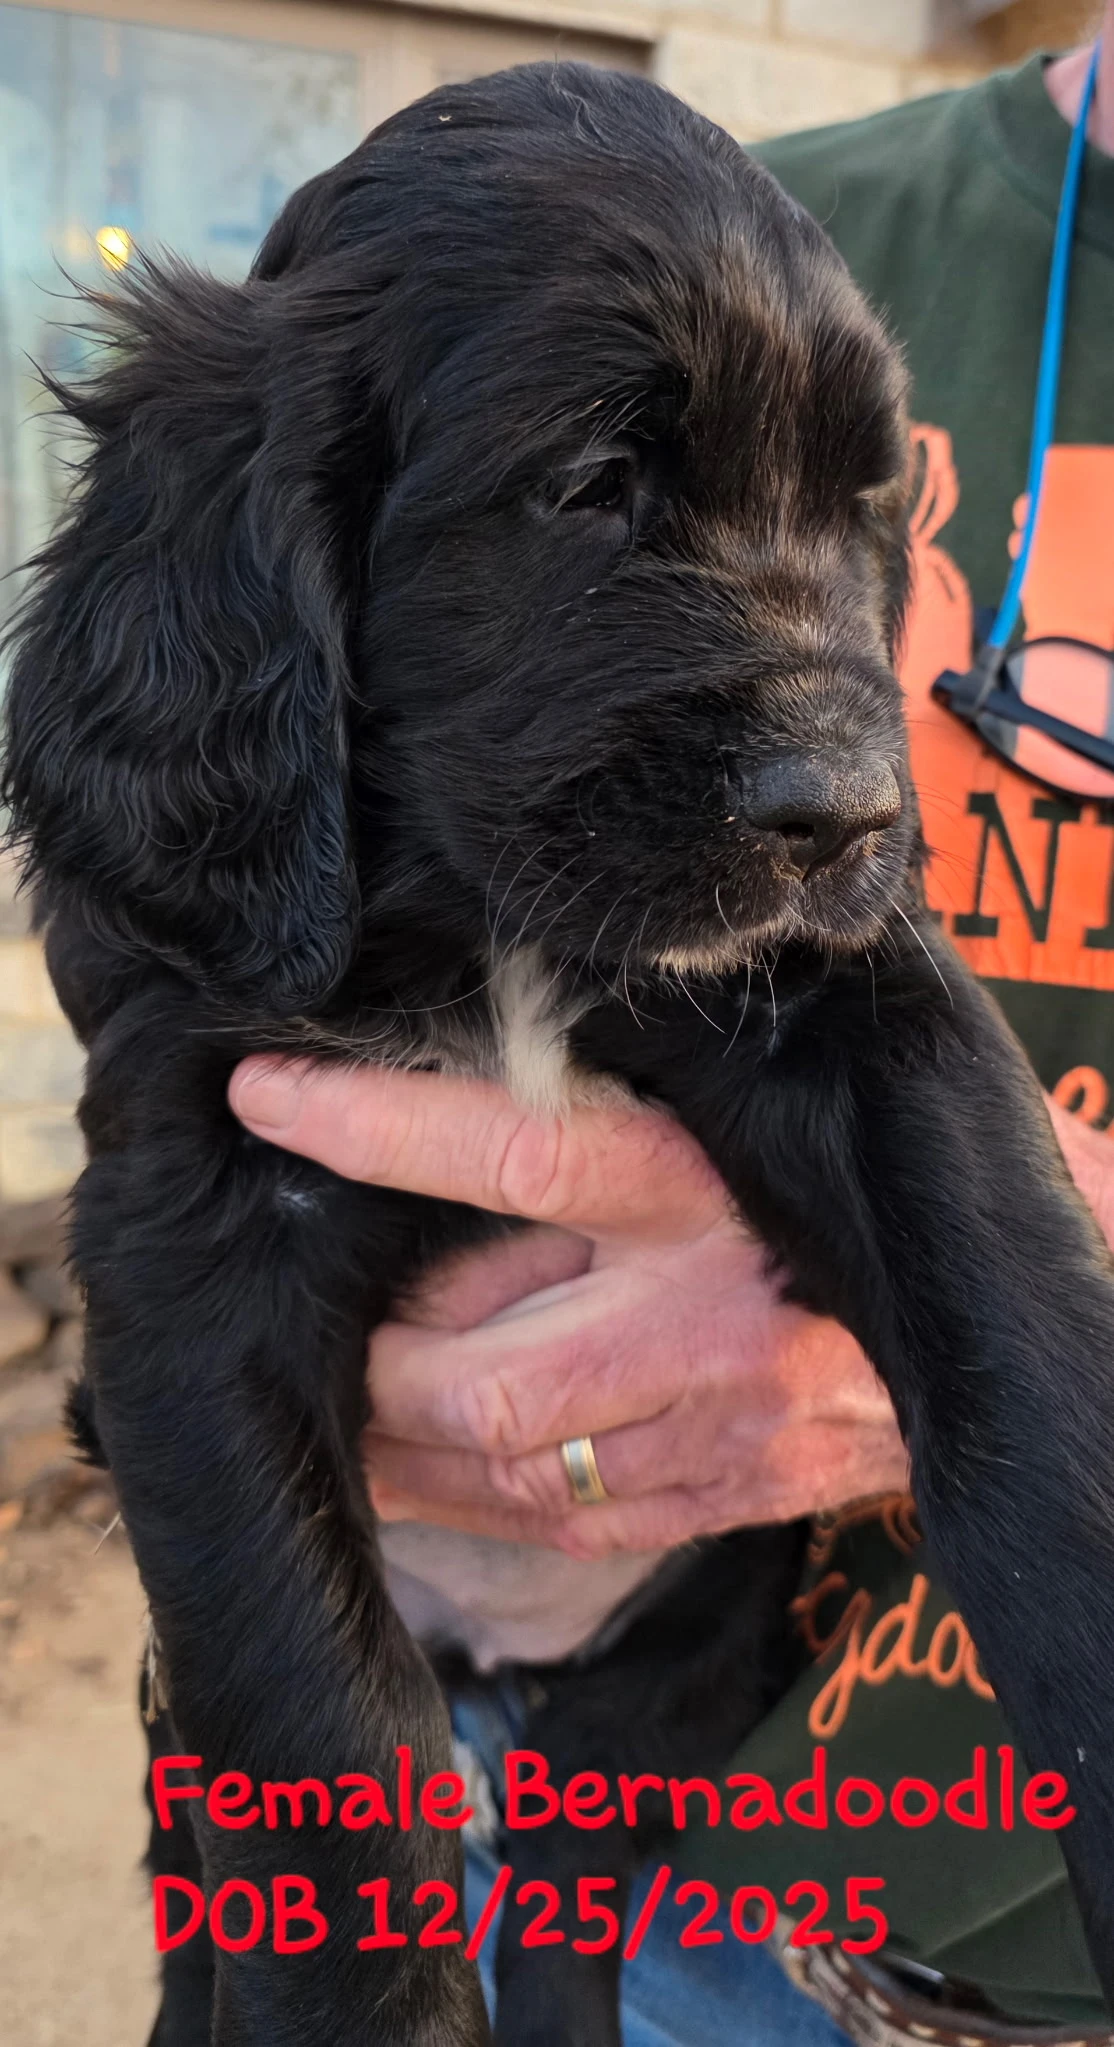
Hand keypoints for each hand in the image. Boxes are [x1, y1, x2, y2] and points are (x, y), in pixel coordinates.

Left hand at [229, 1060, 908, 1558]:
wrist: (949, 1316)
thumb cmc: (798, 1200)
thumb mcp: (695, 1135)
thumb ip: (569, 1163)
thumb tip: (419, 1212)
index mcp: (694, 1187)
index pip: (515, 1149)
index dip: (377, 1127)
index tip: (267, 1098)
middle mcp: (705, 1316)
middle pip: (487, 1379)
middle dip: (377, 1373)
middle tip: (316, 1337)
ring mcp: (722, 1426)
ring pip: (515, 1472)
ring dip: (403, 1453)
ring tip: (340, 1417)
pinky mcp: (724, 1498)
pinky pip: (568, 1523)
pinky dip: (475, 1503)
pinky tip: (421, 1477)